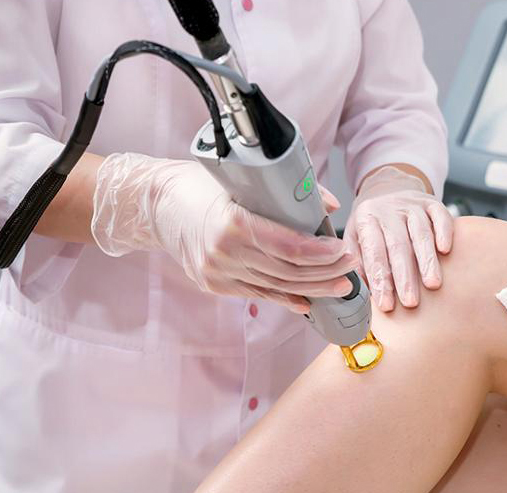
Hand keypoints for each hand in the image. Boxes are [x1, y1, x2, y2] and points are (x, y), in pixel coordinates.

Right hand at [91, 153, 356, 312]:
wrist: (156, 204)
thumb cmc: (200, 184)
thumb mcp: (241, 178)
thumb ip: (288, 192)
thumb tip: (327, 205)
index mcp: (233, 223)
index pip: (289, 247)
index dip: (321, 253)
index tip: (342, 248)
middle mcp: (224, 254)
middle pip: (288, 271)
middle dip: (325, 271)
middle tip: (350, 266)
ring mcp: (218, 273)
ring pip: (276, 286)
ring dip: (312, 288)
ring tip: (339, 284)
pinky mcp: (214, 285)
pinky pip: (258, 294)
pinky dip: (286, 298)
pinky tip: (308, 300)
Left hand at [344, 165, 453, 311]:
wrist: (387, 188)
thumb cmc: (371, 221)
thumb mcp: (354, 237)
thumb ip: (356, 261)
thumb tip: (362, 289)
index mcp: (366, 219)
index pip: (373, 252)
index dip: (380, 279)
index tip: (386, 304)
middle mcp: (389, 210)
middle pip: (398, 245)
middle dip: (405, 276)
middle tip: (411, 302)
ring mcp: (411, 205)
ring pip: (421, 233)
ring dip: (427, 260)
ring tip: (433, 284)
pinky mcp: (431, 202)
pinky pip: (440, 215)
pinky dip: (444, 232)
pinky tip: (446, 251)